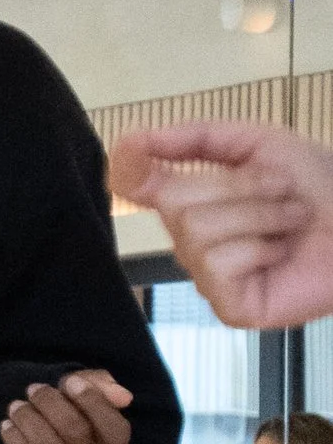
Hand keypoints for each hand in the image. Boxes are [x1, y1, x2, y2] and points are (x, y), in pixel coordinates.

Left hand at [0, 369, 132, 443]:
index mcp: (107, 432)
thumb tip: (123, 397)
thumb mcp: (83, 383)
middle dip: (51, 404)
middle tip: (33, 388)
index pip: (115, 430)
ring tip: (16, 405)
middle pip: (76, 432)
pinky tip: (7, 425)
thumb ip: (101, 384)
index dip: (94, 403)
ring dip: (29, 421)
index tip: (71, 381)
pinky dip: (15, 442)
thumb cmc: (65, 397)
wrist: (33, 412)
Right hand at [110, 120, 332, 328]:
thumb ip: (196, 137)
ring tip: (290, 222)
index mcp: (195, 201)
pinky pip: (216, 265)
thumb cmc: (322, 188)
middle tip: (281, 193)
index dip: (129, 169)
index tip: (132, 152)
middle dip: (240, 187)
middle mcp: (194, 240)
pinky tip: (280, 253)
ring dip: (259, 215)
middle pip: (175, 202)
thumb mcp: (258, 143)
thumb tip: (133, 140)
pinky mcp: (227, 306)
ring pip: (197, 230)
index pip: (137, 186)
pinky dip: (258, 248)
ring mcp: (209, 276)